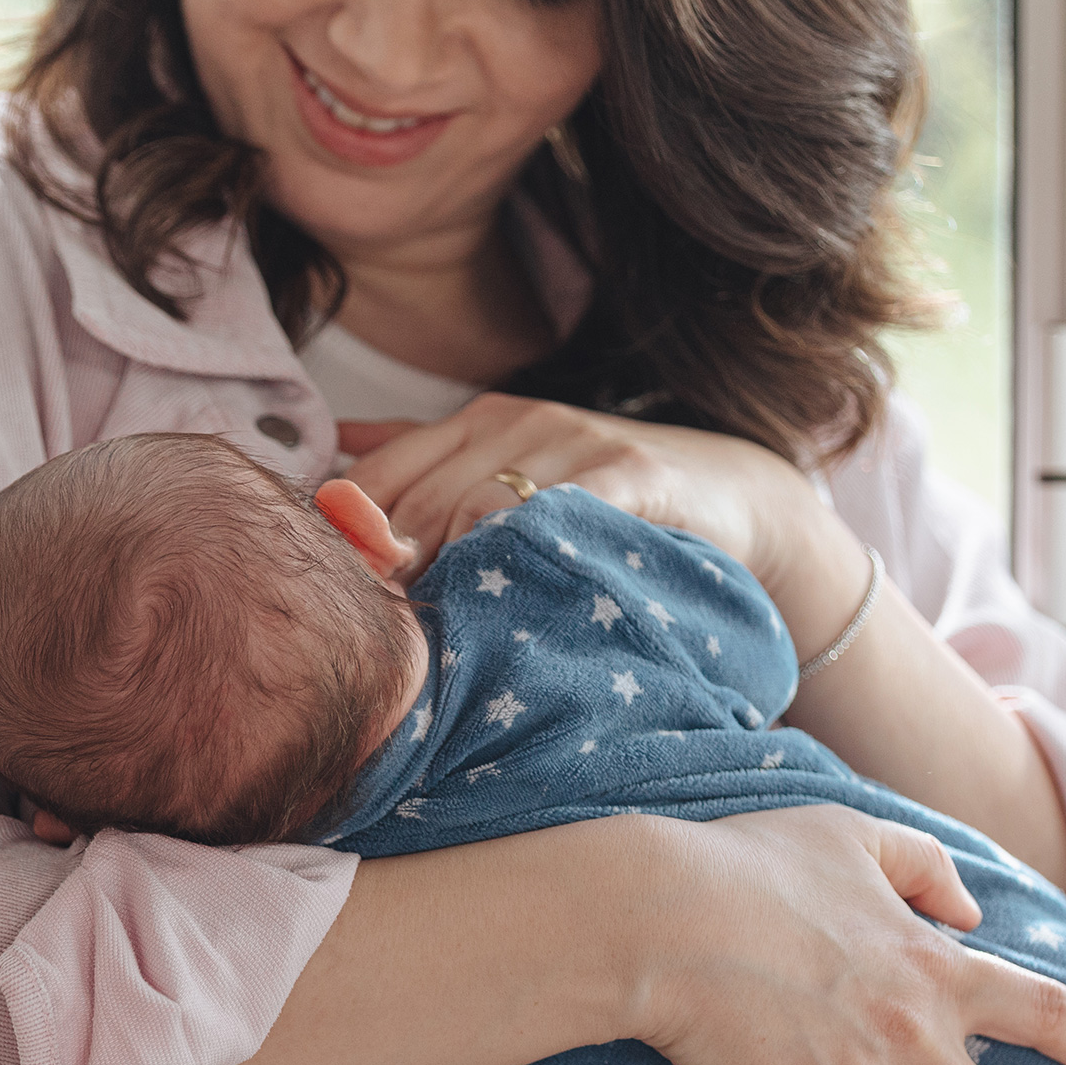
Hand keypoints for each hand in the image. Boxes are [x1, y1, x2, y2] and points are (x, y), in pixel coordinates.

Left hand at [339, 395, 851, 629]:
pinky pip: (559, 516)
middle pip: (421, 504)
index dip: (351, 542)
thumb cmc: (605, 494)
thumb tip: (334, 449)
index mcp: (478, 421)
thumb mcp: (513, 467)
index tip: (340, 602)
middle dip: (394, 575)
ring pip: (479, 512)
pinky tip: (514, 602)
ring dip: (452, 579)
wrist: (731, 491)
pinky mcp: (630, 474)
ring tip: (441, 640)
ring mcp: (576, 442)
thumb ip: (427, 461)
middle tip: (384, 643)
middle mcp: (519, 422)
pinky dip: (527, 556)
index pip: (379, 476)